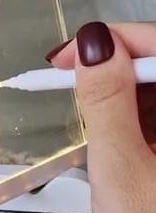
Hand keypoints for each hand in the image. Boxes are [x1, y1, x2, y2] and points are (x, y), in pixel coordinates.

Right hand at [47, 21, 155, 212]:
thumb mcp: (121, 171)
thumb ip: (106, 102)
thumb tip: (92, 42)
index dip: (111, 41)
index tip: (65, 59)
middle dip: (110, 71)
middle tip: (67, 86)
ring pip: (155, 93)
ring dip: (118, 100)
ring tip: (92, 129)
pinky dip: (131, 123)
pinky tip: (115, 145)